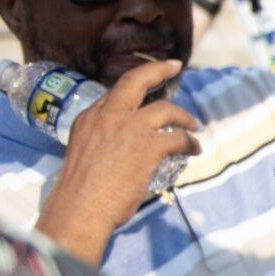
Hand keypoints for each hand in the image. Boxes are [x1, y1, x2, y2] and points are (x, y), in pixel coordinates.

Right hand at [35, 59, 200, 266]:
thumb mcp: (84, 153)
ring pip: (165, 109)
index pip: (116, 94)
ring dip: (184, 117)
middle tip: (174, 66)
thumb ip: (102, 141)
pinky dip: (190, 142)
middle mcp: (108, 116)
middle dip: (157, 69)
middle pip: (136, 81)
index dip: (135, 88)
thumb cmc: (80, 192)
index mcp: (89, 118)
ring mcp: (129, 128)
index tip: (148, 83)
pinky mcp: (147, 147)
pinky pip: (178, 138)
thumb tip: (125, 145)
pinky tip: (194, 149)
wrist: (80, 209)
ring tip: (194, 126)